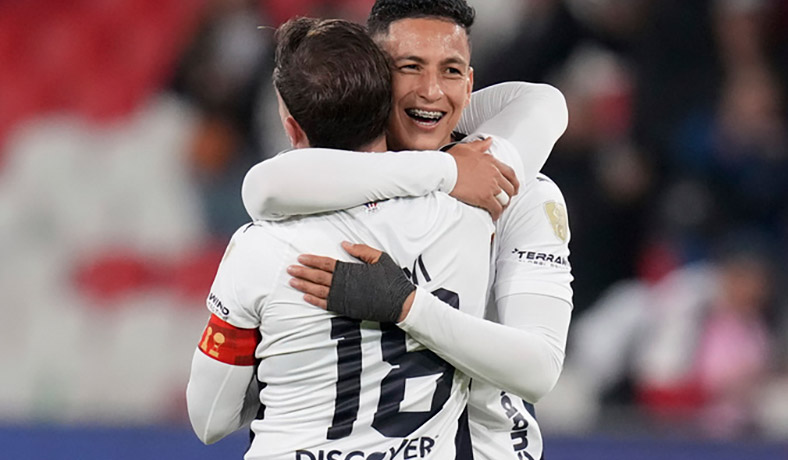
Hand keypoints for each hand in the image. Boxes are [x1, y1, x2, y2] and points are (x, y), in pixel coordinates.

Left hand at [288, 242, 415, 321]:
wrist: (400, 303)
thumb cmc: (391, 280)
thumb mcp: (380, 258)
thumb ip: (361, 250)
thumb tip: (344, 244)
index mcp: (351, 270)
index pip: (326, 263)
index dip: (312, 260)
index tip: (301, 258)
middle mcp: (344, 284)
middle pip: (317, 276)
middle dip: (302, 272)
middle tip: (290, 269)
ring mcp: (343, 297)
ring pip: (318, 290)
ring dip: (304, 285)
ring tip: (292, 281)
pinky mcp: (346, 308)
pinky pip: (326, 304)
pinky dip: (314, 300)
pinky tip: (305, 297)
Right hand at [447, 138, 518, 220]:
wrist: (444, 171)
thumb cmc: (452, 161)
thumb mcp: (467, 148)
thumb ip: (480, 146)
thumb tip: (488, 142)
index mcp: (491, 162)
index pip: (510, 173)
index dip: (514, 182)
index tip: (513, 187)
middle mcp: (494, 173)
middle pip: (509, 188)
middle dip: (509, 195)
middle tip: (505, 200)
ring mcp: (491, 186)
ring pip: (505, 199)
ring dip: (503, 205)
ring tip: (499, 209)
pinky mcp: (485, 197)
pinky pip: (496, 208)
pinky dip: (496, 213)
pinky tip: (493, 215)